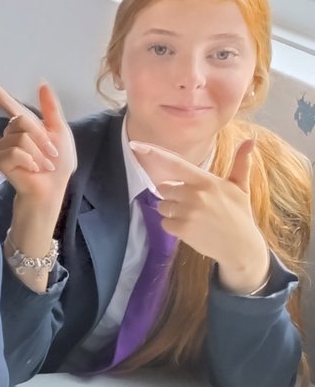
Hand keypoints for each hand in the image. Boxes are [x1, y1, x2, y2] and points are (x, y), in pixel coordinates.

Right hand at [0, 76, 76, 208]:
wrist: (51, 188)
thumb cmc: (58, 163)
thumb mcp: (61, 131)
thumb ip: (51, 108)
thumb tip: (42, 83)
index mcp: (25, 125)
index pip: (7, 103)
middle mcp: (11, 133)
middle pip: (21, 121)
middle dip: (41, 138)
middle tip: (50, 154)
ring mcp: (4, 147)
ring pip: (20, 138)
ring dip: (37, 153)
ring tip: (42, 165)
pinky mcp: (0, 160)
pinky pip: (14, 152)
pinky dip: (29, 161)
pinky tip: (32, 169)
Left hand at [130, 140, 270, 293]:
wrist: (240, 246)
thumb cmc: (239, 214)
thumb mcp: (240, 187)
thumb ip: (241, 163)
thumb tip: (250, 140)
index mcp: (207, 181)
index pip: (176, 164)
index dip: (154, 154)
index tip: (135, 145)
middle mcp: (195, 194)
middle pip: (164, 188)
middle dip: (173, 195)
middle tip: (192, 203)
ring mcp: (187, 212)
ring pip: (163, 206)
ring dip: (173, 211)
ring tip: (193, 216)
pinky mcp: (181, 228)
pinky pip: (165, 222)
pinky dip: (174, 226)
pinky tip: (191, 228)